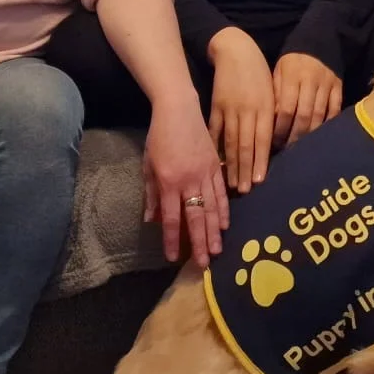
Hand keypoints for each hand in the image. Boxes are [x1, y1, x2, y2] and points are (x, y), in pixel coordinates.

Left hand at [142, 98, 228, 268]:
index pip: (170, 217)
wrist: (179, 109)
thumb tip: (151, 220)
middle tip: (204, 264)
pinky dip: (224, 210)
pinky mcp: (216, 166)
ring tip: (217, 250)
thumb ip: (151, 194)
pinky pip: (221, 192)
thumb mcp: (148, 165)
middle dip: (199, 242)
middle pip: (196, 217)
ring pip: (212, 208)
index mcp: (168, 181)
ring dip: (215, 232)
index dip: (171, 239)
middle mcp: (188, 180)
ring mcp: (205, 173)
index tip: (173, 258)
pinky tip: (225, 225)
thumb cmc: (159, 137)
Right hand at [208, 29, 274, 192]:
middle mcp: (247, 110)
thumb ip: (273, 117)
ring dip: (231, 164)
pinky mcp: (215, 106)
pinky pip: (215, 131)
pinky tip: (215, 162)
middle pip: (245, 144)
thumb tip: (275, 144)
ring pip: (230, 141)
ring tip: (231, 183)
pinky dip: (215, 148)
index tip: (259, 180)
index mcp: (265, 107)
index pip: (262, 139)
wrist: (236, 50)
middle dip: (244, 169)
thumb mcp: (272, 92)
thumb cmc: (259, 73)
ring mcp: (229, 109)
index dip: (259, 161)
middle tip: (244, 190)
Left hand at [272, 52, 341, 148]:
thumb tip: (271, 121)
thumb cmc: (291, 63)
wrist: (318, 43)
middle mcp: (310, 80)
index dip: (280, 128)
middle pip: (304, 115)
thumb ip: (275, 95)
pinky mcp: (339, 87)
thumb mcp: (278, 72)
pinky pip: (335, 110)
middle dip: (295, 136)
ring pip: (319, 115)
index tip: (274, 142)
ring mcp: (327, 84)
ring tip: (301, 147)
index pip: (286, 108)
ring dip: (310, 134)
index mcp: (292, 76)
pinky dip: (328, 125)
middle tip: (287, 150)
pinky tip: (319, 136)